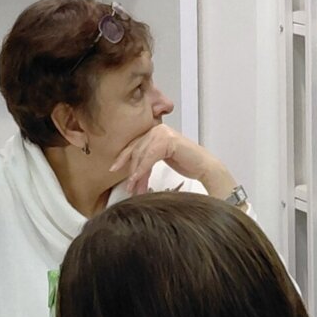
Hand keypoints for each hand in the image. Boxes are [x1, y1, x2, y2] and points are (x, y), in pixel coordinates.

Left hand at [110, 124, 235, 199]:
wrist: (204, 167)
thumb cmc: (186, 164)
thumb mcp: (161, 159)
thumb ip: (147, 159)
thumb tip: (130, 173)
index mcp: (155, 130)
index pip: (134, 144)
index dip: (123, 157)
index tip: (113, 168)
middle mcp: (157, 128)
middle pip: (136, 150)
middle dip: (130, 170)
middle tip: (128, 187)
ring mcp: (162, 133)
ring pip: (142, 154)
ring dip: (136, 173)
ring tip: (133, 188)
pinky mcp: (167, 140)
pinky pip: (149, 157)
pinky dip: (142, 169)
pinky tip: (138, 180)